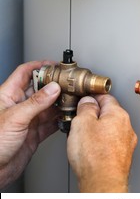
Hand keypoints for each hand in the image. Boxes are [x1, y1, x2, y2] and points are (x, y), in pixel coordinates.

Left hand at [0, 61, 60, 188]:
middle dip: (55, 85)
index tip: (56, 65)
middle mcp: (19, 106)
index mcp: (8, 95)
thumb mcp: (15, 118)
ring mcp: (28, 119)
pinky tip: (68, 117)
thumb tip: (53, 88)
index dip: (40, 65)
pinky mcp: (34, 133)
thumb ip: (36, 102)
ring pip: (49, 106)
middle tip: (70, 83)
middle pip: (41, 88)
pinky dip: (61, 120)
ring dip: (61, 103)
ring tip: (72, 100)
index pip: (25, 73)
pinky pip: (51, 123)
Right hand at [67, 95, 136, 192]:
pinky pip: (112, 142)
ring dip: (98, 130)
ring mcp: (127, 142)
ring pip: (111, 129)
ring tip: (84, 138)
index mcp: (118, 114)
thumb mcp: (82, 123)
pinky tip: (92, 150)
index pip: (106, 97)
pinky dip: (102, 143)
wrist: (103, 182)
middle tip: (80, 120)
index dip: (92, 97)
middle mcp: (127, 126)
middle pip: (109, 113)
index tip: (84, 99)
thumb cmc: (94, 156)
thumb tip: (87, 101)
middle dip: (94, 115)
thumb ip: (85, 108)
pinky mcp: (123, 155)